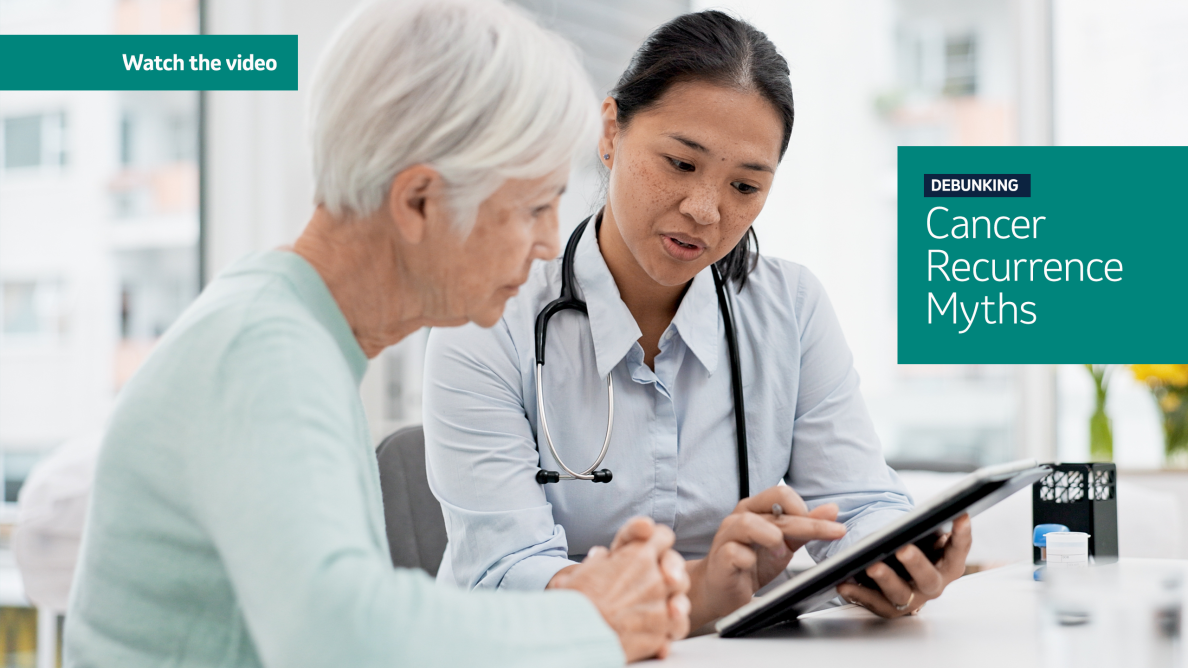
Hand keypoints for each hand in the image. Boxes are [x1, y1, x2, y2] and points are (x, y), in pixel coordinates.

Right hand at [548, 517, 690, 661]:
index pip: (663, 537)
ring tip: (658, 613)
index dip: (658, 541)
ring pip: (681, 603)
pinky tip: (658, 634)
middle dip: (670, 577)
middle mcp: (656, 579)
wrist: (578, 634)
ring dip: (673, 607)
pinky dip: (668, 632)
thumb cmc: (577, 600)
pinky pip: (675, 628)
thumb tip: (601, 556)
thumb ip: (599, 560)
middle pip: (678, 572)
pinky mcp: (661, 633)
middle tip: (655, 585)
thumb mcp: (583, 569)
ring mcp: (661, 607)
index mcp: (638, 556)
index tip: (653, 550)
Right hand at [685, 485, 845, 628]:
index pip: (783, 494)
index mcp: (755, 509)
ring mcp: (727, 537)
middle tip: (833, 533)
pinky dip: (748, 559)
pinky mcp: (719, 558)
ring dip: (772, 538)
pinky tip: (752, 565)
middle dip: (808, 523)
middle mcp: (739, 517)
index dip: (807, 509)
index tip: (831, 527)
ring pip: (748, 523)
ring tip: (782, 554)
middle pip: (775, 509)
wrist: (720, 590)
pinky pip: (734, 553)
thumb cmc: (749, 563)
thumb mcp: (784, 544)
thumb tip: (832, 510)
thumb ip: (805, 527)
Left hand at [837, 513, 971, 617]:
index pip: (958, 549)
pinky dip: (858, 594)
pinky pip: (873, 603)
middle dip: (916, 563)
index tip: (961, 515)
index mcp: (948, 564)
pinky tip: (844, 583)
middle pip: (928, 578)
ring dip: (885, 579)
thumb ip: (925, 528)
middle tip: (903, 549)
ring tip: (871, 566)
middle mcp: (933, 584)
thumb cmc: (916, 547)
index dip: (962, 534)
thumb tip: (921, 513)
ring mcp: (912, 599)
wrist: (900, 573)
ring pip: (900, 594)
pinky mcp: (890, 609)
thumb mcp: (924, 537)